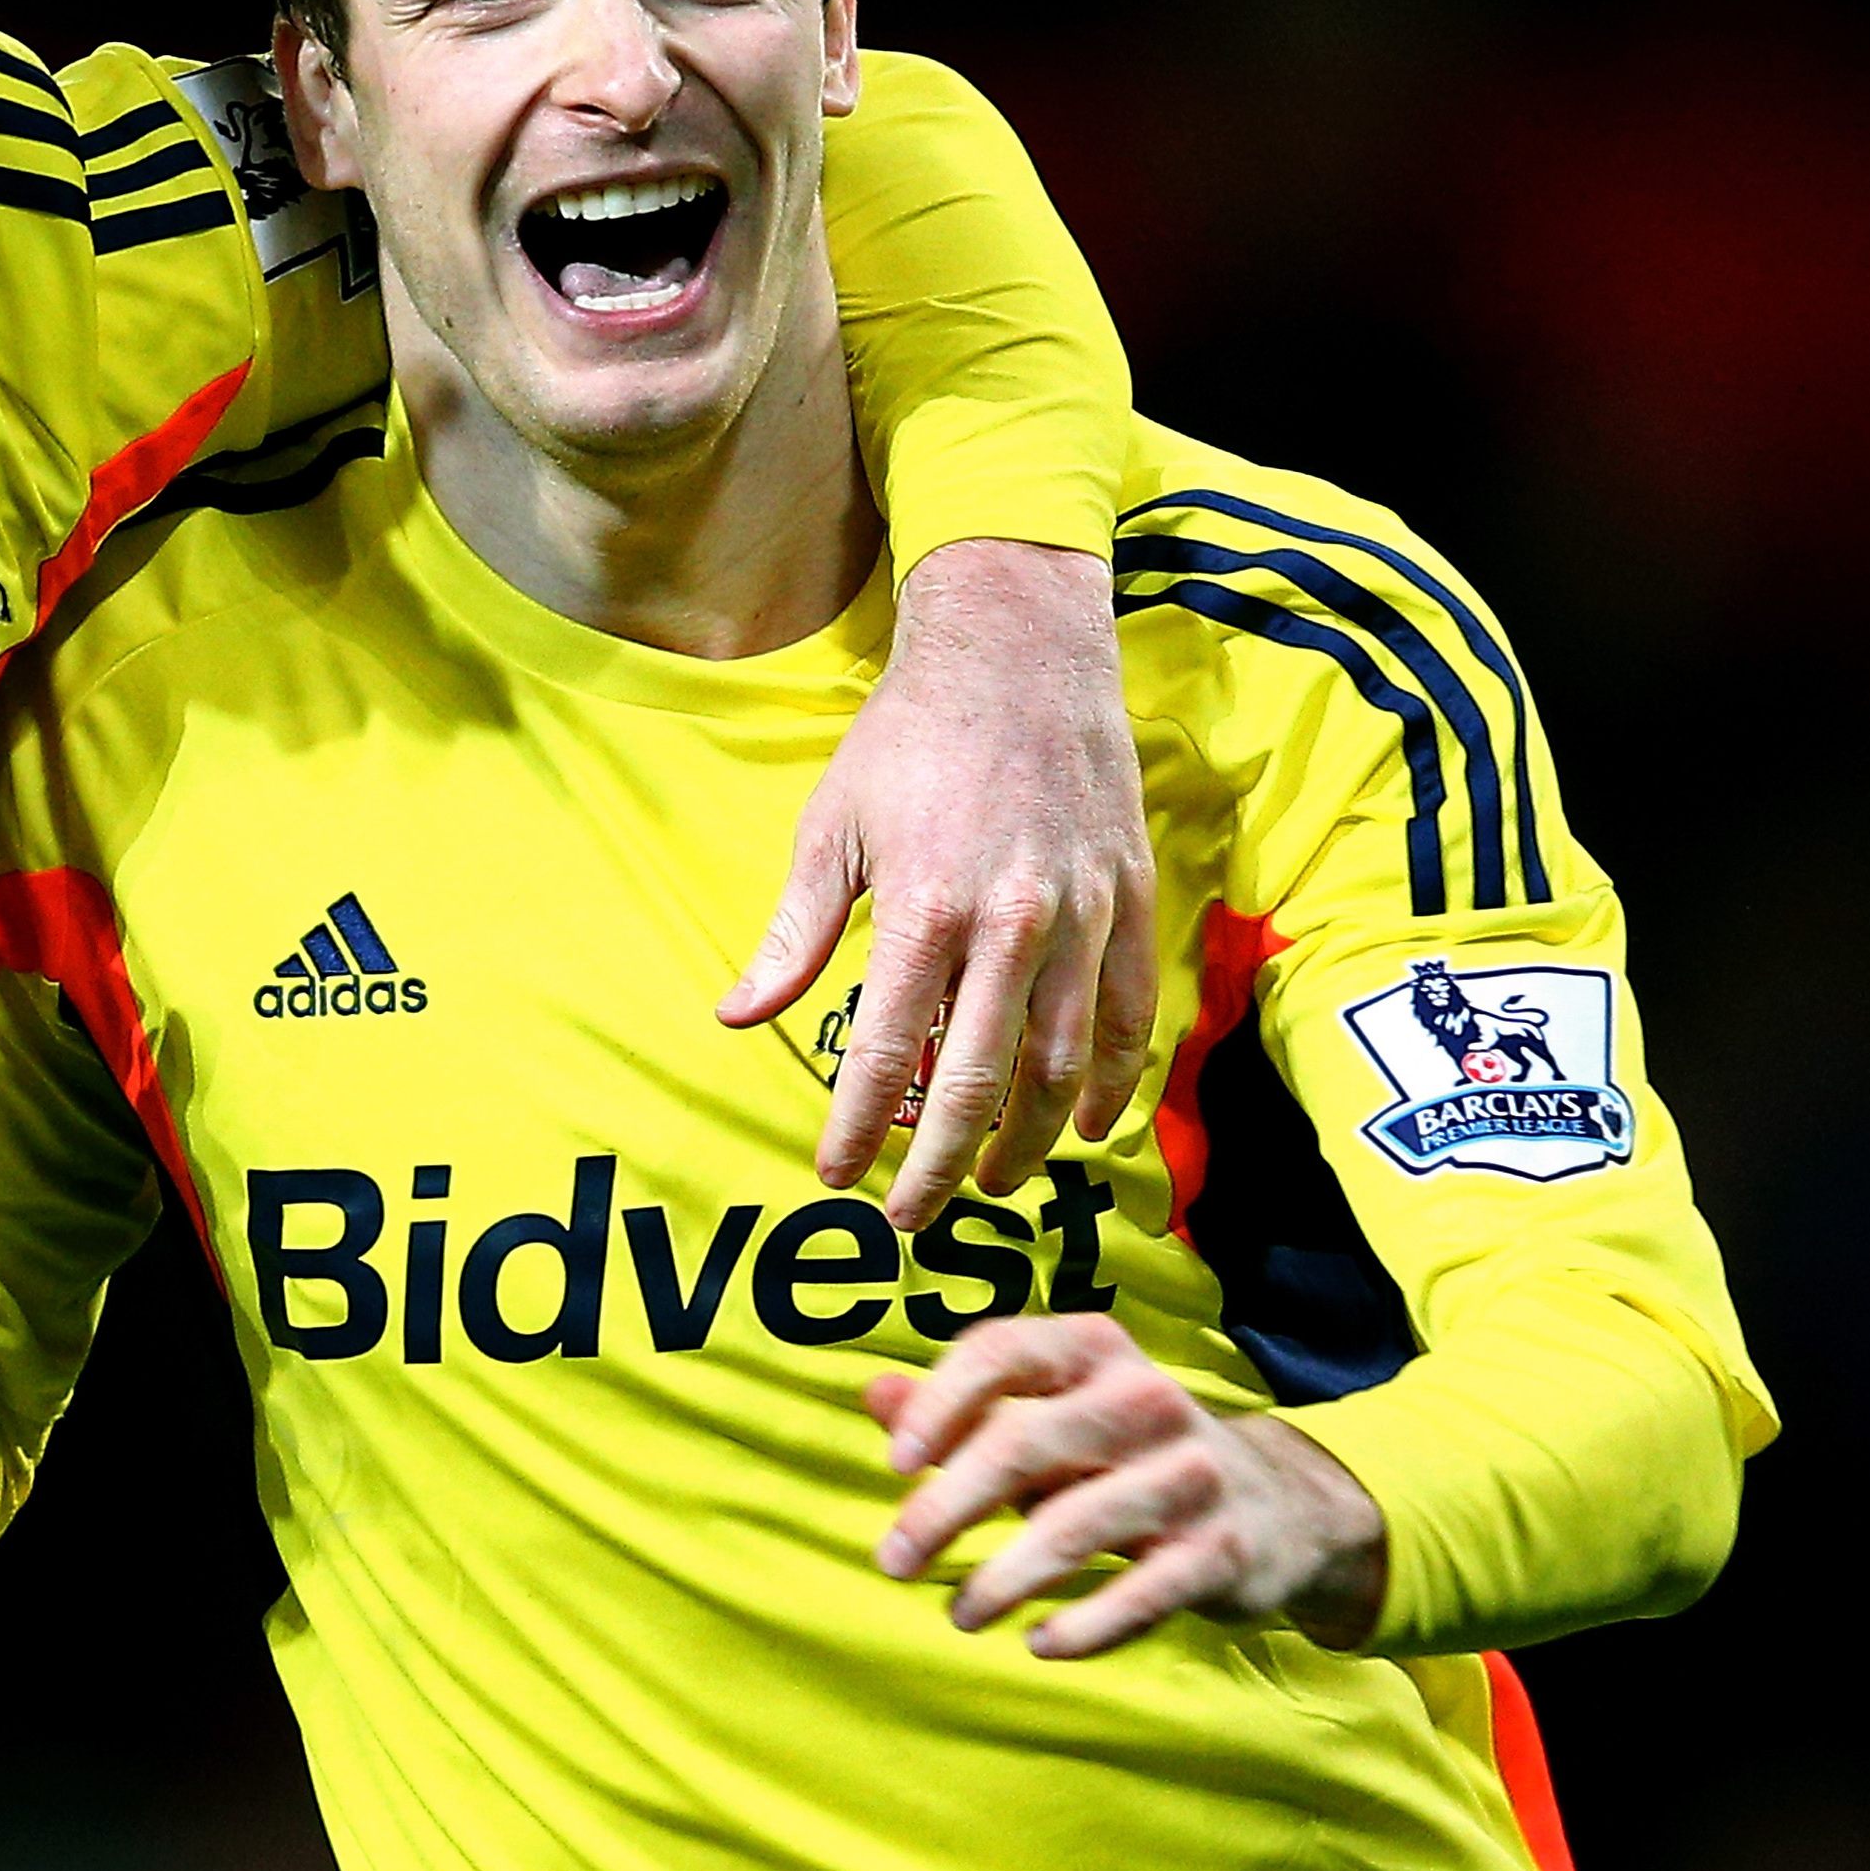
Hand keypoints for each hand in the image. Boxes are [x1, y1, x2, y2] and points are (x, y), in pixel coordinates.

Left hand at [724, 536, 1157, 1223]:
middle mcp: (1011, 923)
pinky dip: (1111, 1083)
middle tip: (910, 1218)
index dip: (856, 1127)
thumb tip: (739, 1018)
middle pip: (977, 1080)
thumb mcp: (831, 826)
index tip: (834, 1178)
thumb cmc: (909, 739)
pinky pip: (1129, 1015)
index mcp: (926, 907)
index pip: (885, 1051)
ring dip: (1026, 1140)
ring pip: (1060, 1064)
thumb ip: (795, 933)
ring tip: (992, 1185)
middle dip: (940, 1164)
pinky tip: (1085, 1126)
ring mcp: (1081, 915)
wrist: (1018, 652)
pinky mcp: (1130, 899)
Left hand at [871, 1313, 1385, 1657]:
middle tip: (893, 1560)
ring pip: (1073, 1527)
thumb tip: (872, 1395)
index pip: (1001, 1351)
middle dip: (946, 1508)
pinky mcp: (1219, 1550)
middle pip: (1023, 1443)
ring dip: (1000, 1579)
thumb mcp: (1052, 1413)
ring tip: (958, 1614)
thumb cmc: (1125, 1452)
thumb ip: (963, 1407)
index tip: (895, 1463)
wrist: (1279, 1503)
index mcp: (1093, 1349)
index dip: (938, 1402)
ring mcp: (1189, 1475)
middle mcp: (1145, 1398)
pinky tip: (1037, 1643)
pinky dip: (1083, 1626)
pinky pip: (1140, 1595)